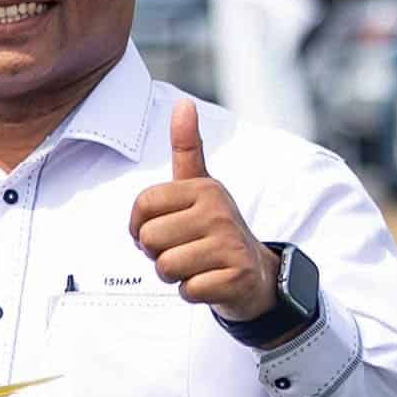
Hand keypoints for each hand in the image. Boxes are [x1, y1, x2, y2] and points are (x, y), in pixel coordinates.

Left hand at [127, 100, 278, 323]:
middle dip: (158, 253)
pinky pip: (187, 290)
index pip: (142, 207)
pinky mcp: (236, 277)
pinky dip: (192, 293)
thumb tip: (183, 103)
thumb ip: (187, 148)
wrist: (256, 274)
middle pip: (150, 239)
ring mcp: (230, 244)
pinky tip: (211, 281)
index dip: (140, 226)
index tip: (164, 228)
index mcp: (204, 188)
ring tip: (197, 265)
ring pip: (165, 267)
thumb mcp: (200, 187)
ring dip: (175, 275)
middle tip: (185, 250)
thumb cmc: (214, 229)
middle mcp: (219, 211)